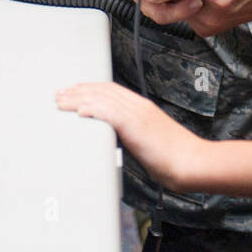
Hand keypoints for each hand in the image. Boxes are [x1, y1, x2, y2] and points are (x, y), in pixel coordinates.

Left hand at [56, 81, 201, 190]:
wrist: (191, 162)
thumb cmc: (175, 157)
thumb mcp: (150, 139)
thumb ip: (134, 134)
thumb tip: (118, 139)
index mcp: (143, 108)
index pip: (111, 91)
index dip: (90, 89)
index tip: (74, 91)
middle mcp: (139, 107)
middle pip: (103, 91)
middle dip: (78, 91)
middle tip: (60, 94)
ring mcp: (138, 115)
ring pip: (103, 99)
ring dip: (79, 99)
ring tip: (62, 101)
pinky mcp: (137, 126)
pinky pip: (111, 114)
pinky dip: (94, 110)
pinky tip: (81, 112)